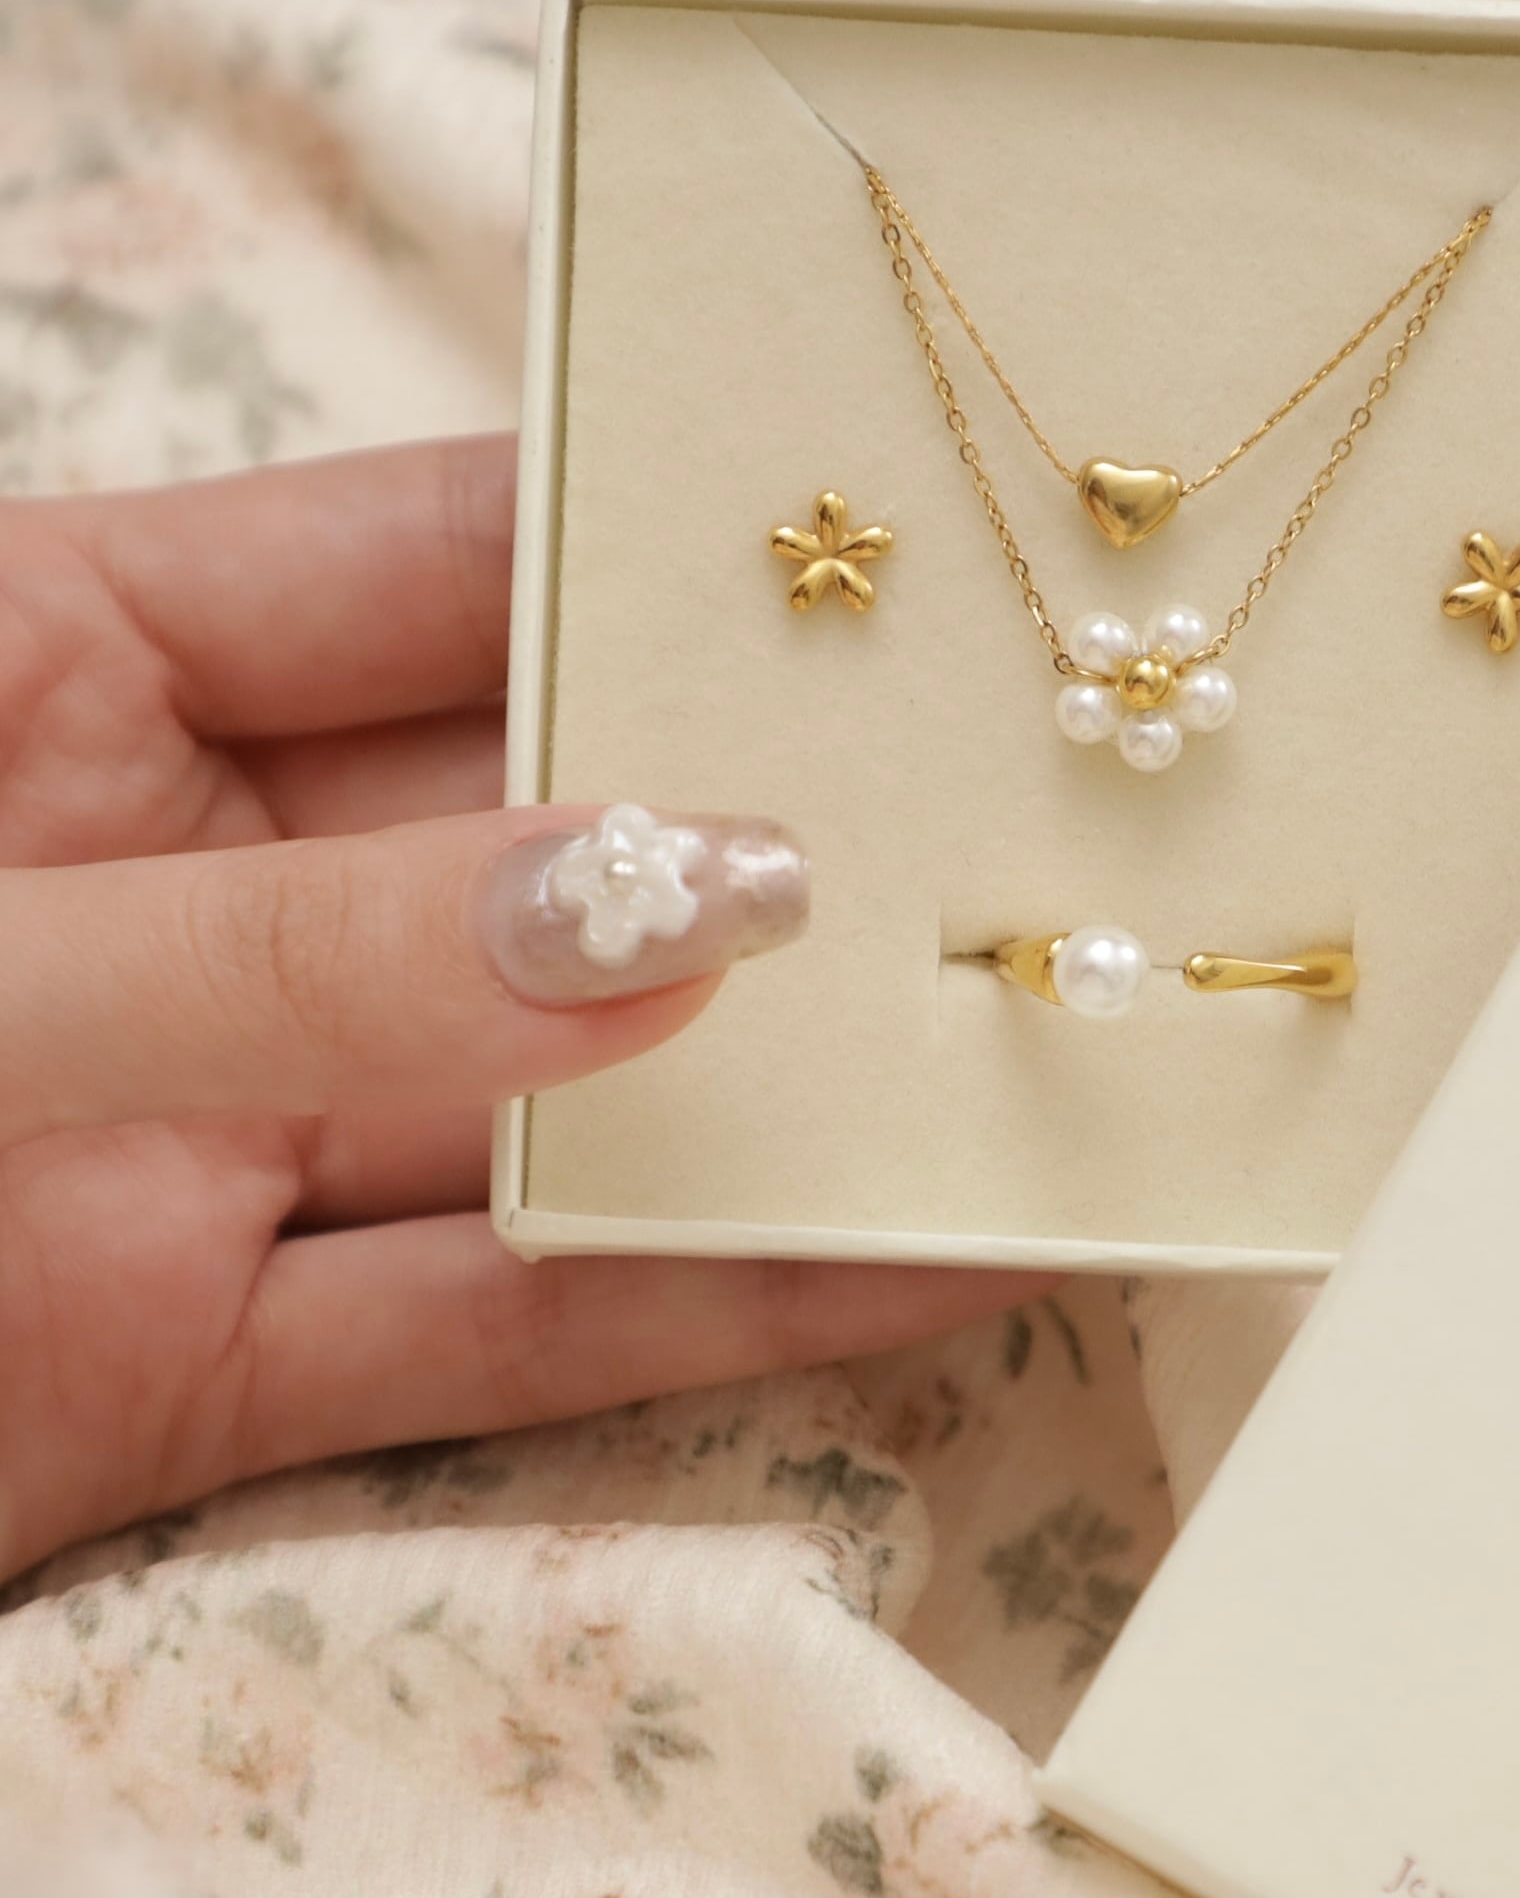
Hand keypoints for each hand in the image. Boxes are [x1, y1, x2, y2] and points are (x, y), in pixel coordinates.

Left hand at [0, 435, 1041, 1583]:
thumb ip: (312, 953)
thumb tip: (690, 900)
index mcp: (33, 664)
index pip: (420, 556)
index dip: (655, 537)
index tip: (898, 537)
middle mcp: (147, 884)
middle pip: (525, 838)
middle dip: (775, 832)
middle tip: (1035, 800)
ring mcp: (181, 1128)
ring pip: (537, 1098)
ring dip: (780, 1090)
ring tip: (1040, 1041)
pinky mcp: (179, 1360)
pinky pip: (484, 1328)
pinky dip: (697, 1308)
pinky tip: (920, 1258)